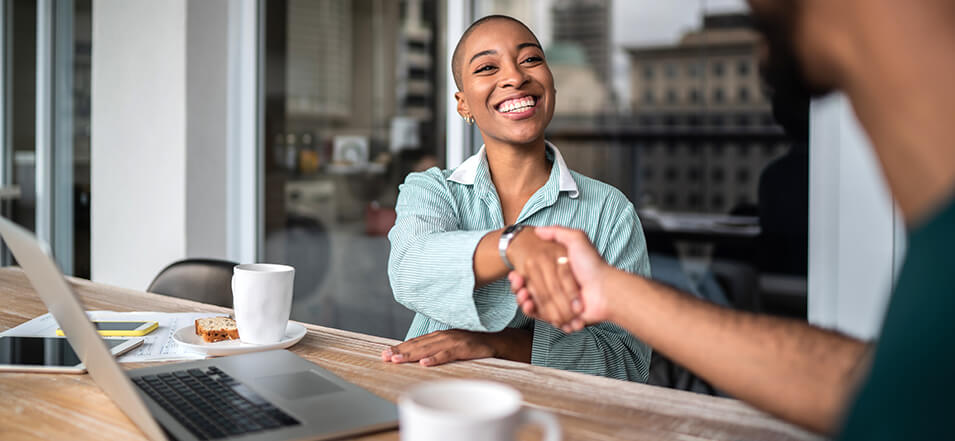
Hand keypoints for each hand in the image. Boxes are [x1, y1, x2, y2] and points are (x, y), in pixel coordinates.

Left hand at [380, 328, 530, 366]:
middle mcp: (445, 335)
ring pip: (429, 348)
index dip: (400, 347)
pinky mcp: (466, 348)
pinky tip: (424, 363)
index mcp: (440, 335)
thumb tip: (419, 357)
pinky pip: (448, 354)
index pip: (416, 342)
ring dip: (412, 354)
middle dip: (400, 351)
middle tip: (385, 357)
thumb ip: (437, 348)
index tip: (384, 353)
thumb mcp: (453, 344)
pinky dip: (436, 358)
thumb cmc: (474, 345)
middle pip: (418, 344)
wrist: (499, 340)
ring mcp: (455, 340)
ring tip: (397, 360)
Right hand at [509, 226, 613, 329]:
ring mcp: (558, 303)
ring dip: (523, 299)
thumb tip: (538, 229)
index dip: (521, 276)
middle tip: (516, 282)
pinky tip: (528, 303)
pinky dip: (532, 311)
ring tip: (521, 293)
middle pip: (530, 290)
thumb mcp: (577, 240)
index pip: (532, 276)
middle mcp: (557, 288)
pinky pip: (541, 316)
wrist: (605, 290)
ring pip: (532, 303)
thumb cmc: (592, 265)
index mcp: (557, 273)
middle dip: (519, 287)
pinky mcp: (560, 317)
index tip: (515, 273)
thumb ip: (558, 232)